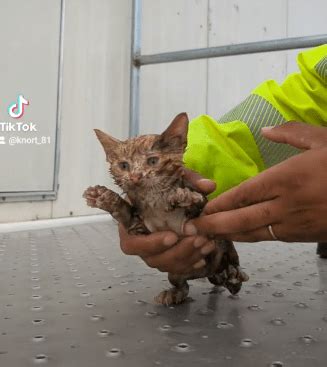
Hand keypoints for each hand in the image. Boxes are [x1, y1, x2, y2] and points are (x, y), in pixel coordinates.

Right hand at [119, 169, 215, 273]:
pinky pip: (176, 268)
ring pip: (167, 265)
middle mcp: (139, 242)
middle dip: (178, 251)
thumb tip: (209, 185)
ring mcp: (152, 253)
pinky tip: (205, 255)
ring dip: (188, 257)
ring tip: (208, 243)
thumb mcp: (173, 178)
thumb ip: (189, 180)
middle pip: (152, 258)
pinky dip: (191, 263)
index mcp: (130, 224)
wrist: (164, 192)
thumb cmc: (162, 185)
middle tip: (199, 238)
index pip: (132, 243)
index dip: (151, 244)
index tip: (173, 236)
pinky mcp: (166, 257)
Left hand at [184, 122, 326, 241]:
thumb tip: (268, 130)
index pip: (243, 193)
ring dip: (229, 235)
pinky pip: (272, 237)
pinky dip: (252, 237)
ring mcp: (295, 224)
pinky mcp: (304, 236)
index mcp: (286, 178)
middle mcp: (285, 204)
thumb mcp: (323, 140)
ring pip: (254, 233)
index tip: (202, 209)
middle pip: (241, 219)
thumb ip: (292, 134)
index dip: (220, 204)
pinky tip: (241, 235)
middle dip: (214, 226)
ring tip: (209, 237)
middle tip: (192, 230)